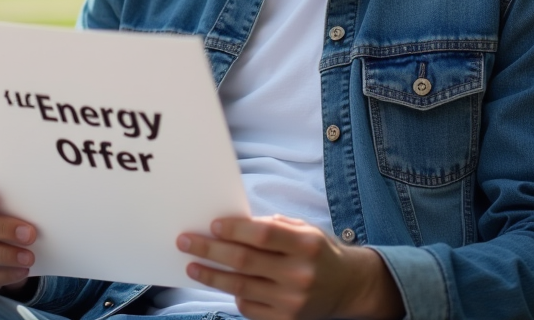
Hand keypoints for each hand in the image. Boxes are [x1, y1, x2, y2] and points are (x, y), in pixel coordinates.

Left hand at [178, 215, 403, 319]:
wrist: (348, 286)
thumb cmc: (318, 252)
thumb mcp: (304, 230)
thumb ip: (272, 227)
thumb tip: (232, 226)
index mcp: (305, 245)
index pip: (262, 235)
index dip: (235, 230)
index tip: (211, 225)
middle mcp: (299, 274)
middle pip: (244, 261)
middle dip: (210, 250)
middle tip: (186, 242)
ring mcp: (292, 301)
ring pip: (241, 287)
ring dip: (211, 276)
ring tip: (192, 267)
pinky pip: (249, 307)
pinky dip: (233, 295)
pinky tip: (222, 284)